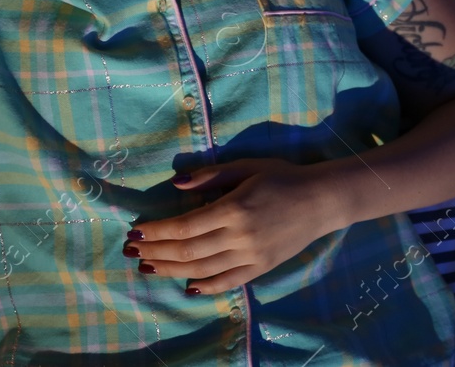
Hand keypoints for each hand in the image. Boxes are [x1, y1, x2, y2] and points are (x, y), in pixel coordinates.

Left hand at [125, 158, 347, 294]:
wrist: (322, 200)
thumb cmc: (283, 177)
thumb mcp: (247, 167)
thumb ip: (211, 176)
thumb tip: (176, 183)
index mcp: (233, 208)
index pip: (185, 226)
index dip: (157, 231)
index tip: (136, 232)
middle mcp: (239, 236)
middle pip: (187, 251)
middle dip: (156, 252)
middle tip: (132, 252)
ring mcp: (250, 256)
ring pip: (202, 270)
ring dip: (170, 270)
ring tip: (148, 267)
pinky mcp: (260, 268)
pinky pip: (228, 282)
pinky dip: (205, 287)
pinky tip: (186, 285)